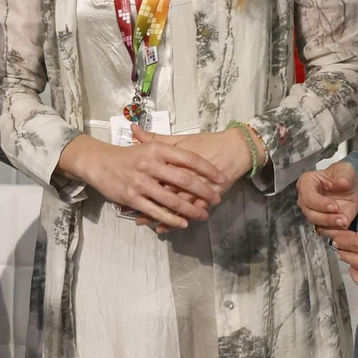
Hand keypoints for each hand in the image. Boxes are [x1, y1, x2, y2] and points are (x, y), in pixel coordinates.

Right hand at [58, 132, 224, 229]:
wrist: (99, 162)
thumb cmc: (127, 155)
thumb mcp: (147, 146)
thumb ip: (168, 146)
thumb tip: (194, 150)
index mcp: (157, 149)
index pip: (189, 159)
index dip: (208, 169)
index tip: (221, 177)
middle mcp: (150, 165)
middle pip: (185, 180)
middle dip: (204, 192)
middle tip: (216, 199)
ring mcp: (141, 183)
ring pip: (172, 200)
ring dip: (191, 210)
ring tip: (203, 215)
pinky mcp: (132, 198)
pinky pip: (156, 211)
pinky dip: (171, 219)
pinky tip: (183, 223)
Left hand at [131, 127, 258, 232]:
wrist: (234, 149)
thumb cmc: (206, 143)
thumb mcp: (181, 140)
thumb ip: (156, 139)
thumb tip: (134, 130)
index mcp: (175, 160)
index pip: (153, 173)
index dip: (138, 182)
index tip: (122, 189)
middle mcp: (184, 176)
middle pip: (160, 192)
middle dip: (144, 202)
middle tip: (128, 209)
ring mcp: (195, 189)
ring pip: (173, 206)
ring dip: (155, 215)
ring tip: (141, 221)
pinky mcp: (205, 198)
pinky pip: (186, 213)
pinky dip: (174, 222)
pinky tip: (163, 228)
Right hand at [295, 162, 357, 233]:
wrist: (352, 186)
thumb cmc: (343, 175)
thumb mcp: (345, 170)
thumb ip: (343, 176)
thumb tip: (341, 182)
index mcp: (306, 183)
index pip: (308, 196)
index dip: (320, 203)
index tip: (334, 206)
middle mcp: (307, 200)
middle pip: (310, 213)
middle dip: (326, 218)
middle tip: (341, 218)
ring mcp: (315, 213)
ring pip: (318, 224)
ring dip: (332, 228)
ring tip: (345, 224)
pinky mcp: (324, 223)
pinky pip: (328, 232)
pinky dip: (338, 234)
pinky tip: (348, 233)